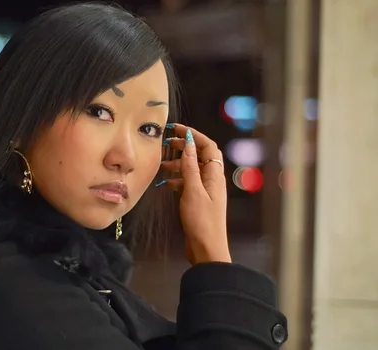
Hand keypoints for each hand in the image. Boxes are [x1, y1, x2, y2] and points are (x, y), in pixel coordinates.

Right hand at [159, 124, 230, 264]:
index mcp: (214, 175)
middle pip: (200, 155)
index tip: (176, 129)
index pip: (207, 146)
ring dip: (178, 163)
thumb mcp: (193, 191)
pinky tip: (166, 183)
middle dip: (184, 146)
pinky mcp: (198, 200)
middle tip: (166, 143)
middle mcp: (212, 179)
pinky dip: (177, 179)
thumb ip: (190, 166)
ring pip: (192, 168)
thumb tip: (188, 143)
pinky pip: (187, 182)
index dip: (194, 134)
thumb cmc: (202, 221)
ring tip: (162, 164)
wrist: (206, 248)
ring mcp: (205, 190)